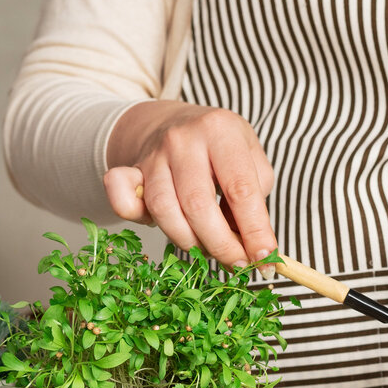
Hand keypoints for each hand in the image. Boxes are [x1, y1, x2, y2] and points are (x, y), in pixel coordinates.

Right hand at [103, 101, 275, 266]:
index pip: (240, 190)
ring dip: (190, 242)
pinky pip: (122, 200)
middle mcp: (183, 140)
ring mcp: (153, 155)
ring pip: (165, 211)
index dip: (254, 231)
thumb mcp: (251, 160)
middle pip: (198, 205)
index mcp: (220, 131)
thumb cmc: (222, 150)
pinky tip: (157, 226)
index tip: (265, 258)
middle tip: (238, 263)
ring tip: (209, 248)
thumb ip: (256, 201)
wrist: (176, 123)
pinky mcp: (131, 171)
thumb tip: (254, 247)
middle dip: (221, 245)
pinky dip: (134, 217)